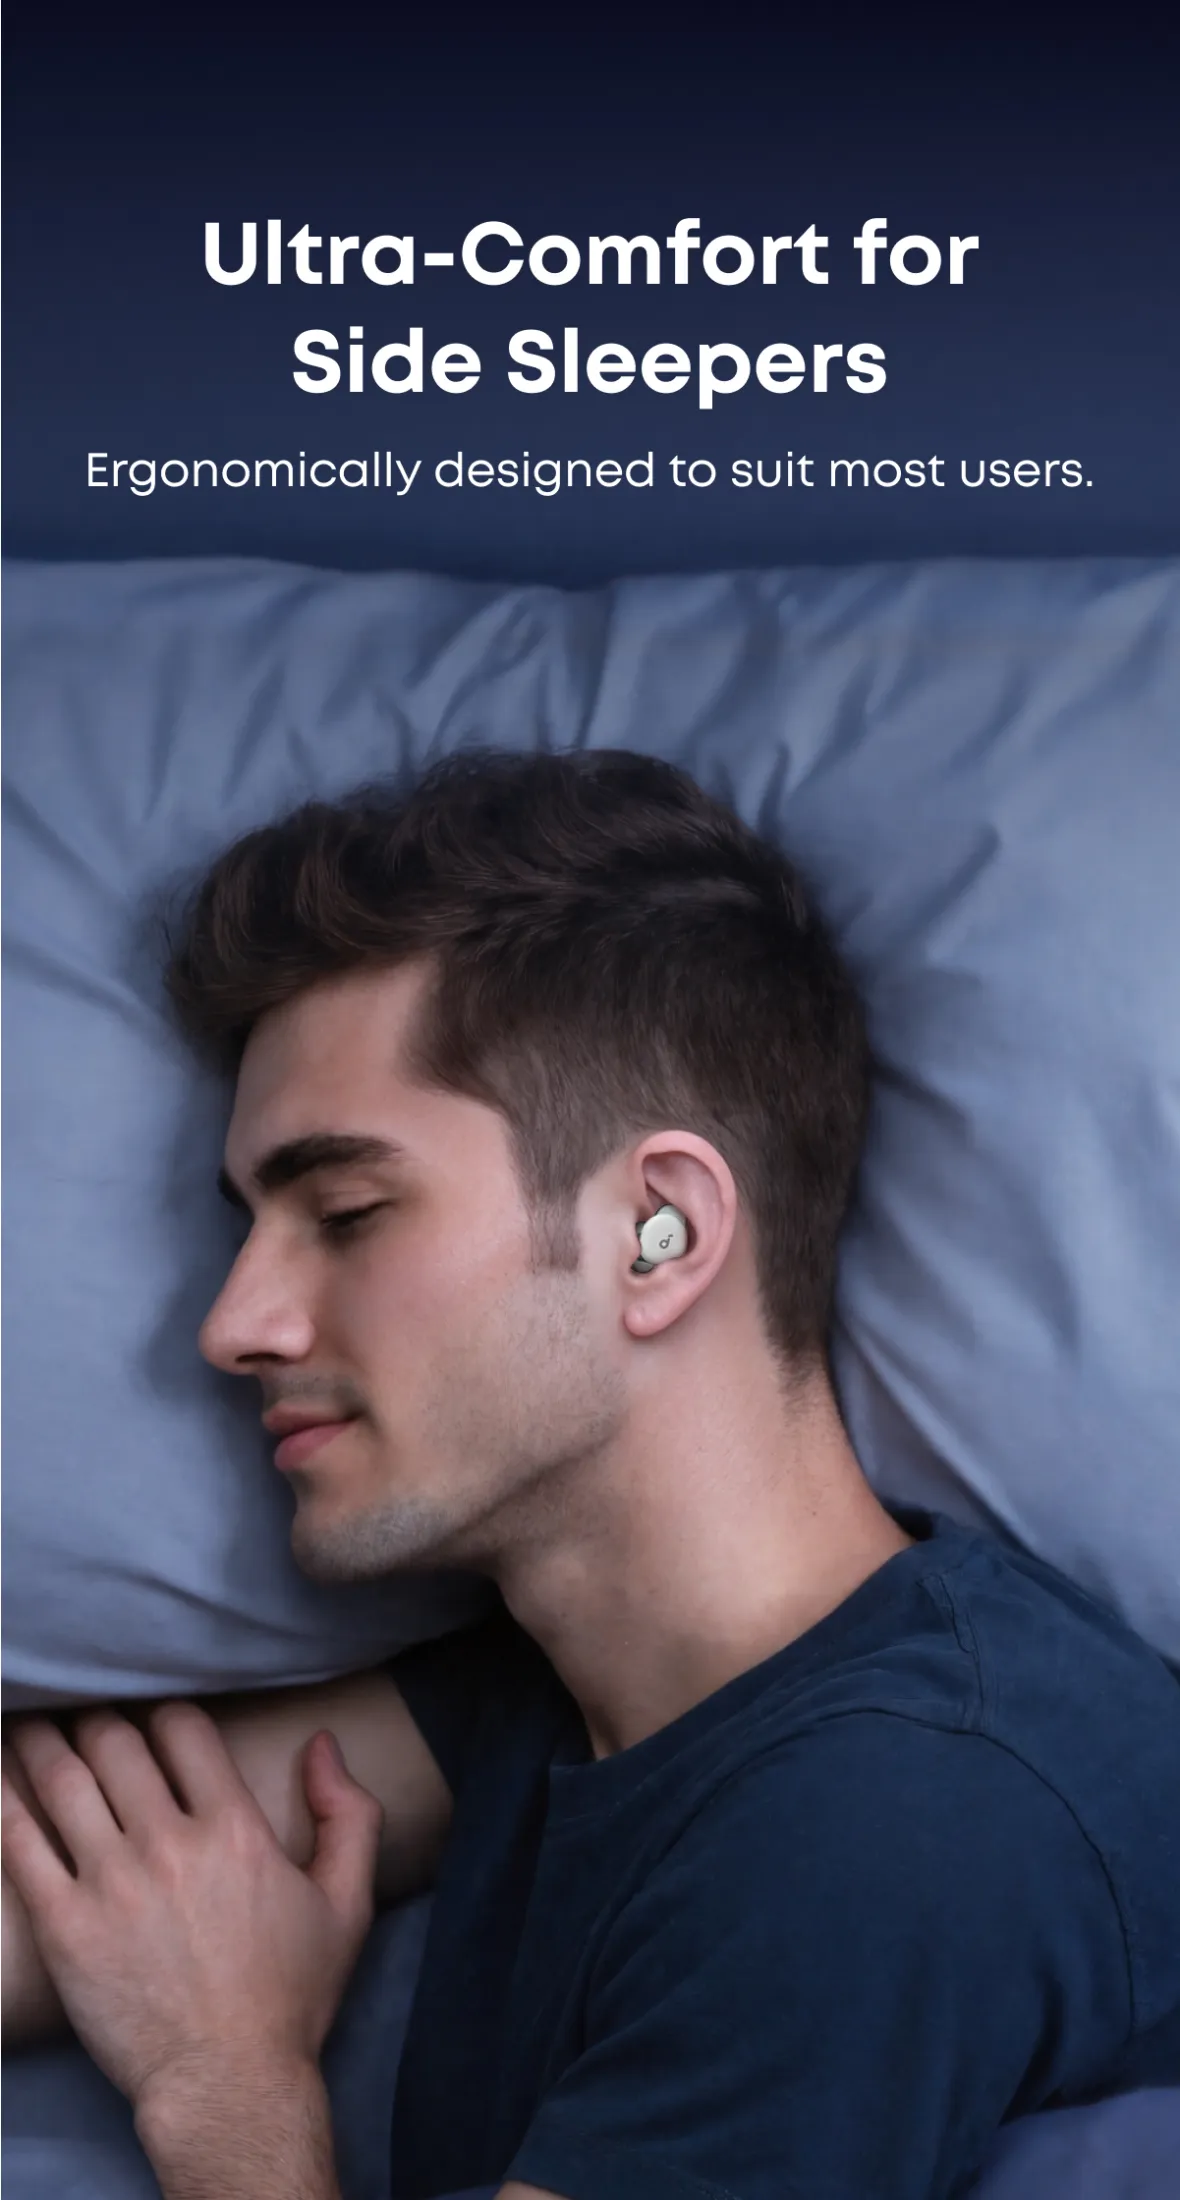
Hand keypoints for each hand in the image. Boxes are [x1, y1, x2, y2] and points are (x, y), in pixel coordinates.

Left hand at [0, 1705, 381, 2113]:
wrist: (229, 2085)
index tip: (151, 1721)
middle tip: (83, 1717)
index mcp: (235, 1828)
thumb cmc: (290, 1997)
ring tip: (31, 1728)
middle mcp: (169, 1843)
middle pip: (115, 1743)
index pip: (183, 1728)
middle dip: (97, 1720)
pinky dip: (6, 1801)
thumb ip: (348, 1814)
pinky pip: (21, 1844)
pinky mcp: (65, 1927)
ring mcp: (111, 1883)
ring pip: (64, 1780)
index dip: (164, 1714)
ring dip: (43, 1742)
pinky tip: (1, 1779)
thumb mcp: (348, 1903)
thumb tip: (323, 1743)